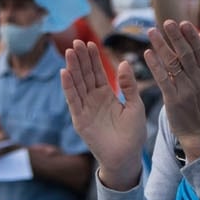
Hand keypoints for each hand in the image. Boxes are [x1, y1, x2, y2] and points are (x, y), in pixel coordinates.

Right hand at [61, 42, 147, 190]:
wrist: (127, 157)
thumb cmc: (133, 133)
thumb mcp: (135, 105)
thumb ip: (128, 85)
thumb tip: (124, 62)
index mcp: (106, 95)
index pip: (97, 72)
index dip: (92, 58)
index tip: (89, 43)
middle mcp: (93, 100)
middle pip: (85, 75)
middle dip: (81, 59)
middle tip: (76, 42)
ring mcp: (85, 109)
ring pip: (77, 84)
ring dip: (72, 68)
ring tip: (69, 52)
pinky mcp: (80, 119)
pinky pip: (73, 100)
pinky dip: (68, 87)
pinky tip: (64, 73)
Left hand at [146, 20, 199, 159]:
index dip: (190, 36)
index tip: (182, 22)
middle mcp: (199, 80)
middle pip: (186, 54)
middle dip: (176, 37)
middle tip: (166, 22)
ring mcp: (187, 90)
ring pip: (173, 63)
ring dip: (161, 46)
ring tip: (151, 31)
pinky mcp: (174, 100)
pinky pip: (163, 79)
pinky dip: (155, 65)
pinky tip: (147, 53)